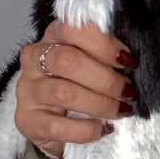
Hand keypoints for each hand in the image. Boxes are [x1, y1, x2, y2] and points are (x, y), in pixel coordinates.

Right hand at [15, 20, 139, 156]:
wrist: (51, 119)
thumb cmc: (78, 83)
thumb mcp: (91, 60)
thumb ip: (106, 55)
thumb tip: (132, 63)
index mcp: (53, 36)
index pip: (72, 28)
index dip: (104, 44)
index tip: (128, 61)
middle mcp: (34, 58)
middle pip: (67, 61)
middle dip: (106, 79)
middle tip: (128, 92)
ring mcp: (28, 89)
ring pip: (63, 93)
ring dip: (100, 104)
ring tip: (121, 110)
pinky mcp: (27, 120)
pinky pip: (57, 126)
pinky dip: (86, 129)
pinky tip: (102, 129)